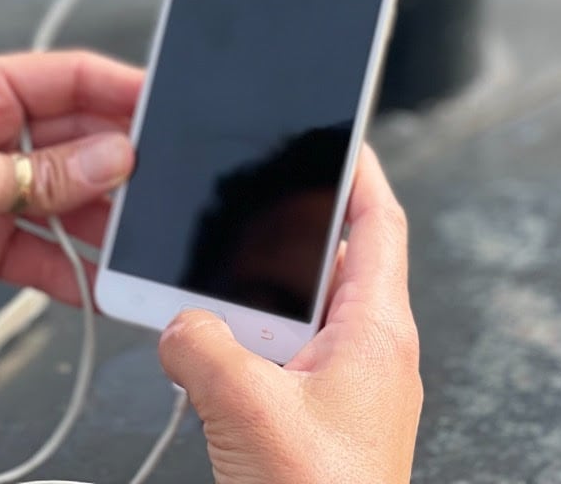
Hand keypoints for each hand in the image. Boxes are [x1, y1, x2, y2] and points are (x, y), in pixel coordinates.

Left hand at [0, 50, 140, 403]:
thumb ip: (41, 174)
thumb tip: (114, 157)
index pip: (65, 77)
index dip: (118, 89)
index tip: (166, 106)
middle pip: (77, 136)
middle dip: (118, 159)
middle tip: (163, 181)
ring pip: (71, 195)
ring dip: (103, 218)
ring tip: (139, 238)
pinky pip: (49, 251)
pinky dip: (76, 269)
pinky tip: (101, 283)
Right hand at [160, 146, 421, 483]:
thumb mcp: (249, 412)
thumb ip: (203, 346)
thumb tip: (180, 324)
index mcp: (377, 332)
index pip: (380, 223)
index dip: (360, 170)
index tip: (337, 132)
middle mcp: (372, 356)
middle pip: (330, 263)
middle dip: (280, 236)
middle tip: (239, 207)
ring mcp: (348, 394)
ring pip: (297, 318)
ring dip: (252, 306)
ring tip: (206, 294)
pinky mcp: (320, 427)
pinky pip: (281, 364)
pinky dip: (245, 353)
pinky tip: (205, 367)